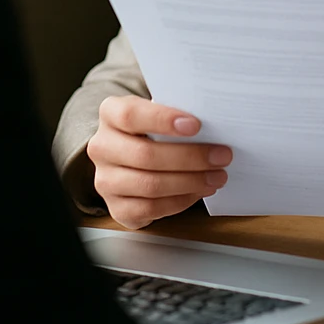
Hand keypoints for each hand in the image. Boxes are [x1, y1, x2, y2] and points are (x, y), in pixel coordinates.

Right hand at [87, 95, 232, 229]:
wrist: (131, 159)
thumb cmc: (153, 131)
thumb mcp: (161, 114)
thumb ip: (177, 116)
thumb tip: (213, 125)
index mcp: (110, 115)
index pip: (131, 115)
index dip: (163, 120)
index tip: (196, 125)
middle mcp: (102, 147)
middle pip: (145, 155)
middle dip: (190, 157)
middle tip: (221, 156)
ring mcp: (106, 180)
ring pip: (150, 185)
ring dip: (191, 182)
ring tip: (217, 176)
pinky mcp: (117, 208)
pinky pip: (152, 208)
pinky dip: (181, 200)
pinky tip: (199, 191)